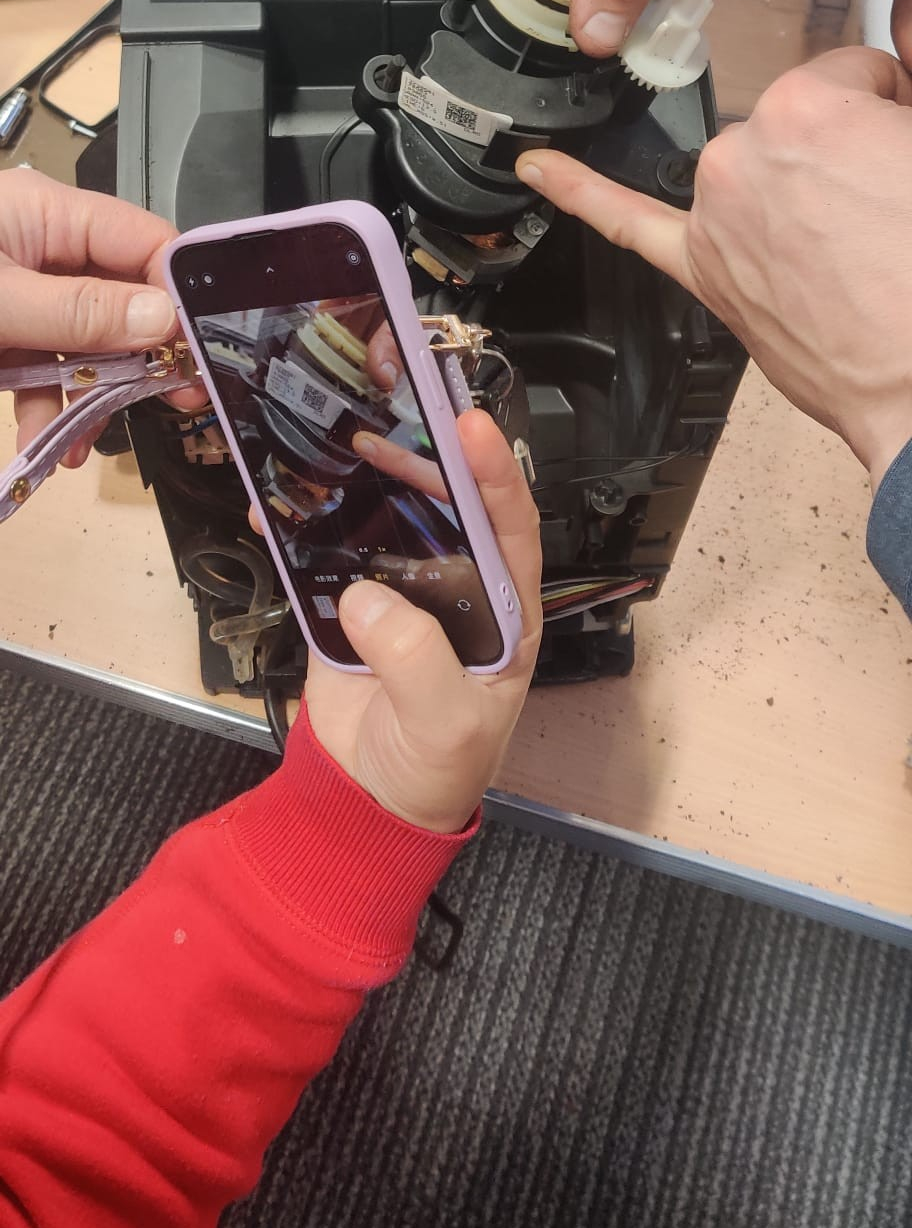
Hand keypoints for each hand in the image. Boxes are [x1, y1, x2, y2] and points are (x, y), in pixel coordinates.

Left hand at [0, 169, 183, 463]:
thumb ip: (78, 312)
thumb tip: (160, 317)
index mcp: (47, 212)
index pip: (144, 241)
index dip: (178, 291)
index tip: (202, 346)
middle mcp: (41, 246)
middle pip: (121, 296)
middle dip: (143, 353)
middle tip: (181, 399)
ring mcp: (20, 292)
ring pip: (85, 342)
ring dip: (93, 394)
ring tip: (84, 444)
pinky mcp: (1, 333)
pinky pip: (45, 367)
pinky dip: (50, 407)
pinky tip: (47, 445)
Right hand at [306, 410, 541, 833]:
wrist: (367, 806)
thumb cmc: (434, 770)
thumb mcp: (444, 724)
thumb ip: (416, 662)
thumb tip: (369, 597)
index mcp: (502, 614)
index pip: (510, 529)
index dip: (496, 474)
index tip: (473, 426)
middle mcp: (457, 592)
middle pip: (449, 509)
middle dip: (425, 461)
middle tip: (391, 421)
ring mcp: (401, 596)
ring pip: (390, 521)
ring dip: (367, 481)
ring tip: (342, 445)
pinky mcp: (347, 608)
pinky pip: (326, 556)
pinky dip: (301, 528)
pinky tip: (278, 504)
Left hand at [518, 5, 911, 494]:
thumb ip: (905, 99)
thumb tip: (897, 75)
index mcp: (808, 108)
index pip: (854, 76)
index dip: (889, 108)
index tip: (902, 137)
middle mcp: (744, 154)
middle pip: (798, 124)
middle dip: (842, 150)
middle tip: (886, 204)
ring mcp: (714, 215)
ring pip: (750, 169)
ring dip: (788, 188)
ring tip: (845, 243)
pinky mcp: (704, 272)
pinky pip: (626, 222)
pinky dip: (579, 192)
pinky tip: (540, 168)